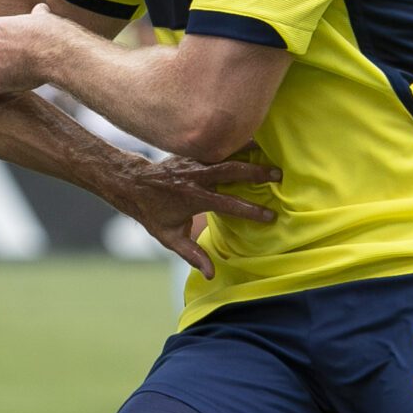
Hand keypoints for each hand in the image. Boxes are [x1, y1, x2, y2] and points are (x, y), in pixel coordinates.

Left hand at [108, 156, 280, 277]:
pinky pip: (217, 144)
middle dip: (256, 172)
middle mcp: (195, 176)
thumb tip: (211, 275)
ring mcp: (194, 160)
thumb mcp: (170, 237)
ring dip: (249, 149)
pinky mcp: (193, 151)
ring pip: (225, 152)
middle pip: (230, 171)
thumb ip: (191, 255)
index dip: (251, 211)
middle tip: (279, 175)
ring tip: (272, 149)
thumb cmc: (153, 213)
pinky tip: (253, 138)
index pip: (227, 205)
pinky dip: (235, 141)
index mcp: (193, 198)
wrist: (133, 183)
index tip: (271, 217)